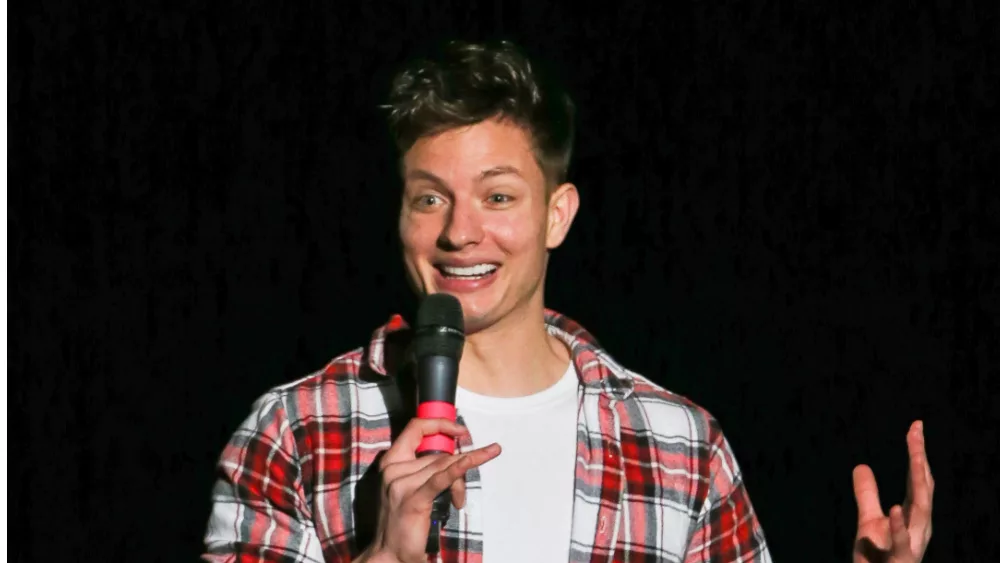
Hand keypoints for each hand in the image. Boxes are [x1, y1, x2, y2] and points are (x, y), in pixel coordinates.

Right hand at [360, 417, 501, 562]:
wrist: (389, 554)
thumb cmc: (401, 521)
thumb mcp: (409, 487)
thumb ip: (424, 469)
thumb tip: (455, 458)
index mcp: (390, 462)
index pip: (415, 428)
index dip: (440, 423)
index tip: (460, 429)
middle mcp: (393, 469)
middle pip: (438, 455)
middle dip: (458, 467)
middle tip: (461, 490)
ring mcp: (401, 484)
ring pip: (444, 467)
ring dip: (460, 483)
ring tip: (459, 500)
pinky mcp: (414, 500)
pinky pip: (442, 478)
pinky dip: (461, 468)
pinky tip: (476, 459)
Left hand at [852, 420, 933, 562]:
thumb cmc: (877, 558)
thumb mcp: (868, 522)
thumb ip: (867, 495)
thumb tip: (861, 465)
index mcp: (913, 516)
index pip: (918, 479)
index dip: (918, 453)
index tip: (916, 426)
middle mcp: (918, 527)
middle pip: (923, 488)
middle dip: (921, 460)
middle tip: (916, 432)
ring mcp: (912, 543)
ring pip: (921, 511)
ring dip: (918, 484)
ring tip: (915, 458)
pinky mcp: (900, 560)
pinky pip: (902, 543)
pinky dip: (899, 525)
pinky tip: (895, 507)